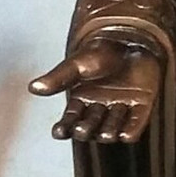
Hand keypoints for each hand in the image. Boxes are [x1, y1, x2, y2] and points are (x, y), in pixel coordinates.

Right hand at [28, 40, 163, 141]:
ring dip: (108, 132)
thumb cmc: (100, 52)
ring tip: (105, 134)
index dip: (64, 127)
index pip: (70, 118)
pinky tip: (127, 136)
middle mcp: (100, 107)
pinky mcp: (141, 105)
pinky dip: (132, 130)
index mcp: (82, 99)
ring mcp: (121, 107)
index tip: (59, 132)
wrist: (129, 40)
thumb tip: (34, 87)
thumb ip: (58, 78)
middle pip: (90, 125)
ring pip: (112, 126)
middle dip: (86, 130)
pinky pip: (136, 122)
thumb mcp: (76, 65)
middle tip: (81, 130)